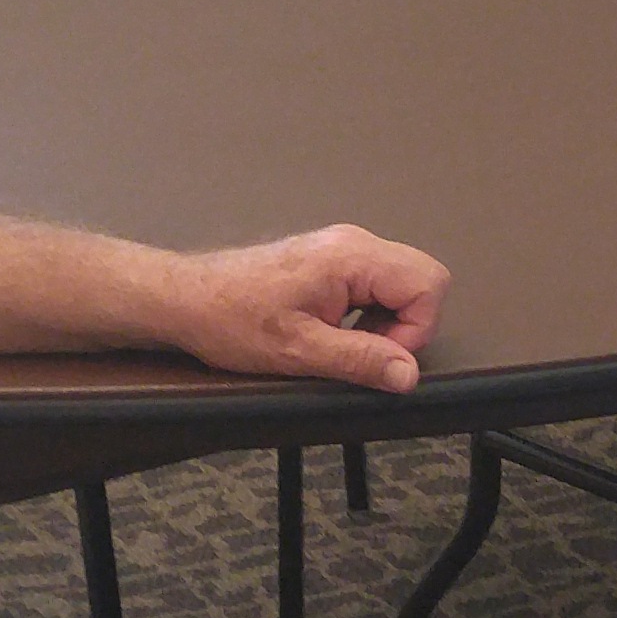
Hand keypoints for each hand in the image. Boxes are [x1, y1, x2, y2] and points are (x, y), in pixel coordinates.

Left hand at [169, 224, 453, 391]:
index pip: (428, 284)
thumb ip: (361, 360)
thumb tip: (408, 375)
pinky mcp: (332, 259)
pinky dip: (370, 313)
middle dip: (407, 325)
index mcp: (351, 257)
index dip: (415, 331)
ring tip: (341, 343)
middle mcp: (353, 242)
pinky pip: (376, 284)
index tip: (379, 359)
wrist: (188, 298)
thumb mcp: (300, 351)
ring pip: (401, 283)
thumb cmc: (234, 320)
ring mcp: (343, 247)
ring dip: (387, 322)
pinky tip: (334, 331)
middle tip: (364, 353)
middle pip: (422, 278)